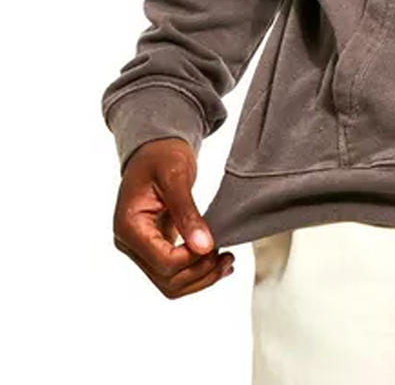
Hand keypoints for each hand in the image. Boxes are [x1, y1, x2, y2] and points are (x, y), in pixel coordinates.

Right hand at [112, 137, 233, 298]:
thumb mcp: (176, 176)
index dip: (192, 259)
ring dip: (201, 278)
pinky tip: (219, 262)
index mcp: (129, 227)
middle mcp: (131, 244)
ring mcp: (142, 247)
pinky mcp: (156, 246)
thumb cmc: (162, 156)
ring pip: (171, 284)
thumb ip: (187, 212)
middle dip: (200, 273)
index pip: (162, 262)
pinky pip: (175, 271)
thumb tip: (204, 246)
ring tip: (227, 260)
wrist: (155, 149)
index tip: (216, 244)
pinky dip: (198, 272)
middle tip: (227, 255)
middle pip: (167, 280)